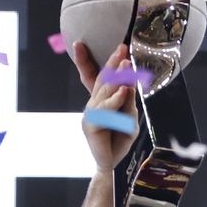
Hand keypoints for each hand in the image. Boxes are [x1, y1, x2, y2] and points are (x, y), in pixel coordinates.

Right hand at [72, 42, 139, 170]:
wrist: (113, 164)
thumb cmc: (120, 139)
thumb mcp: (129, 117)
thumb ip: (128, 102)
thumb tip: (128, 85)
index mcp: (101, 100)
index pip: (93, 76)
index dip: (85, 60)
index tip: (78, 43)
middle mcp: (93, 104)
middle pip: (102, 80)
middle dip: (112, 62)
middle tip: (121, 47)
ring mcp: (91, 113)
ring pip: (106, 92)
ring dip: (117, 77)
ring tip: (126, 62)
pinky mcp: (92, 124)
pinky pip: (106, 109)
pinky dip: (116, 99)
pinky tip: (124, 91)